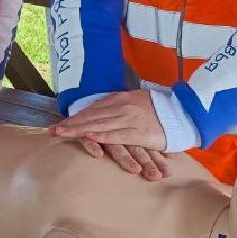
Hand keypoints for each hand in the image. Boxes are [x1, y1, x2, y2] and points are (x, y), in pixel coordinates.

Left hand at [49, 91, 170, 180]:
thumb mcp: (137, 102)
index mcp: (121, 99)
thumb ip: (120, 106)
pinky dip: (102, 136)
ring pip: (100, 124)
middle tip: (53, 130)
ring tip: (63, 134)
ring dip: (79, 130)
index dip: (76, 116)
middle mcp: (123, 107)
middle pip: (92, 116)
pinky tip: (89, 138)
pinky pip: (117, 135)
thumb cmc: (160, 111)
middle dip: (71, 124)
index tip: (61, 123)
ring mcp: (130, 119)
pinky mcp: (140, 132)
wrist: (183, 113)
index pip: (93, 108)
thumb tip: (103, 112)